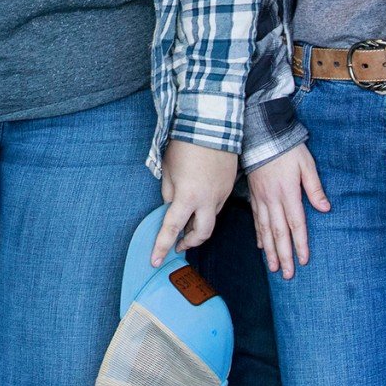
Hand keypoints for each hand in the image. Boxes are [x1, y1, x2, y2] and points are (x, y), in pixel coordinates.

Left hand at [154, 140, 238, 266]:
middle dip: (189, 242)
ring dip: (198, 224)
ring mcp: (222, 194)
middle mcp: (208, 200)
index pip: (172, 228)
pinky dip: (207, 209)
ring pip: (211, 219)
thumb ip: (169, 192)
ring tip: (187, 219)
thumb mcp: (168, 169)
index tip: (155, 261)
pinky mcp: (229, 186)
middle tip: (178, 244)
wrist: (212, 125)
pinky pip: (218, 205)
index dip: (162, 246)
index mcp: (188, 196)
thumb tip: (171, 206)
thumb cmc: (185, 144)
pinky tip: (199, 201)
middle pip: (201, 234)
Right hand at [247, 144, 330, 278]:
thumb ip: (315, 187)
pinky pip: (256, 220)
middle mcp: (273, 200)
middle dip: (283, 255)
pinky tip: (261, 247)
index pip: (296, 224)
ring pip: (265, 230)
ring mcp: (261, 199)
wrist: (262, 135)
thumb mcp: (306, 164)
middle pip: (279, 233)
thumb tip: (325, 208)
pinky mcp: (254, 196)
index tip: (303, 260)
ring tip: (273, 268)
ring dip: (270, 251)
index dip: (300, 244)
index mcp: (288, 193)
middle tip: (287, 275)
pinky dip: (259, 235)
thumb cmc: (287, 149)